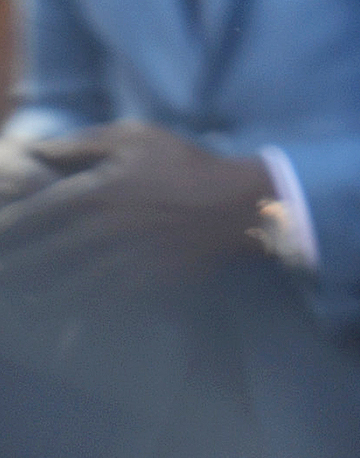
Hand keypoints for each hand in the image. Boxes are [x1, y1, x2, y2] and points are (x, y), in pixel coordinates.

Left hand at [0, 121, 273, 293]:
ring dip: (35, 295)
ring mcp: (123, 259)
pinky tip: (58, 320)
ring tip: (18, 299)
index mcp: (98, 190)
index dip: (5, 228)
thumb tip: (36, 148)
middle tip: (0, 271)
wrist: (239, 204)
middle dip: (12, 266)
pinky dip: (72, 315)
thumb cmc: (185, 165)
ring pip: (62, 286)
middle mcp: (104, 228)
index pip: (34, 215)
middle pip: (41, 255)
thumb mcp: (137, 137)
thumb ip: (82, 143)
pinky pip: (97, 306)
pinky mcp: (143, 284)